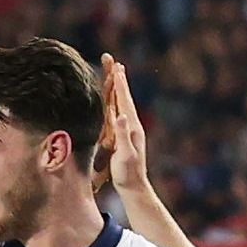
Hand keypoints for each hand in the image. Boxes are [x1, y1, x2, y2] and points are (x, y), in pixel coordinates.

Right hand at [98, 54, 153, 186]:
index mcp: (132, 126)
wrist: (133, 185)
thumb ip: (123, 135)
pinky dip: (114, 100)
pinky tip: (113, 97)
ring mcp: (127, 129)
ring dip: (117, 86)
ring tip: (115, 71)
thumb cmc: (128, 172)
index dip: (120, 84)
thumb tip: (121, 116)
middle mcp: (131, 124)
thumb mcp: (125, 154)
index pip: (124, 100)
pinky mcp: (122, 134)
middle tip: (114, 61)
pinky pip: (117, 112)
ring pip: (120, 102)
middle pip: (123, 96)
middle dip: (118, 78)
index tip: (116, 68)